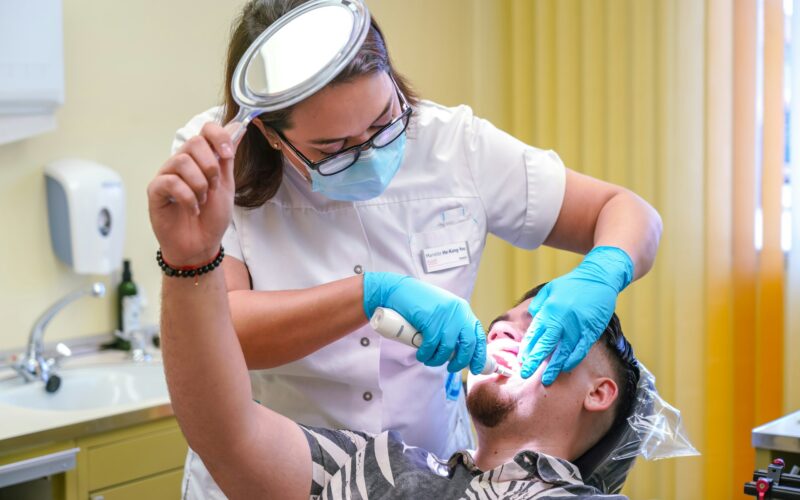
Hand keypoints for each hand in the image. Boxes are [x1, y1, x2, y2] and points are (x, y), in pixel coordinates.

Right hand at [147, 122, 236, 265]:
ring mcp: (167, 175)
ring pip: (182, 161)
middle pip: (193, 142)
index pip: (206, 130)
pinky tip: (192, 209)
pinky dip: (187, 198)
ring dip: (199, 185)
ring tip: (202, 201)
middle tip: (213, 187)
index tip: (227, 155)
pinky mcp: (155, 190)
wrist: (201, 244)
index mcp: (200, 158)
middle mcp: (182, 162)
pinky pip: (171, 182)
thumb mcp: (226, 184)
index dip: (218, 137)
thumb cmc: (211, 217)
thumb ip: (227, 157)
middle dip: (210, 166)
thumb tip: (238, 126)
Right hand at [363, 272, 486, 373]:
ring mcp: (445, 316)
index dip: (479, 355)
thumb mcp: (442, 310)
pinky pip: (431, 346)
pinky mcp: (431, 320)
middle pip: (468, 345)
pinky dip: (426, 354)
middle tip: (451, 368)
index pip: (479, 335)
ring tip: (430, 360)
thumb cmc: (418, 302)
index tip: (475, 368)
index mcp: (463, 309)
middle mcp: (458, 312)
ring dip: (438, 360)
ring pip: (447, 348)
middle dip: (460, 361)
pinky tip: (421, 355)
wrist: (397, 290)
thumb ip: (452, 324)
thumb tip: (460, 350)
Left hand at [518, 246, 633, 384]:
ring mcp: (577, 327)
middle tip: (526, 375)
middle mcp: (561, 320)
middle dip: (535, 362)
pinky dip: (572, 360)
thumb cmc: (572, 284)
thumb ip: (539, 305)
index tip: (522, 360)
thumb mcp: (550, 289)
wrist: (599, 278)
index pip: (535, 334)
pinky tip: (565, 368)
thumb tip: (531, 320)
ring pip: (563, 352)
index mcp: (549, 310)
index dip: (528, 348)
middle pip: (545, 345)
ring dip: (554, 367)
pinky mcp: (591, 331)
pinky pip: (580, 350)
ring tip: (546, 379)